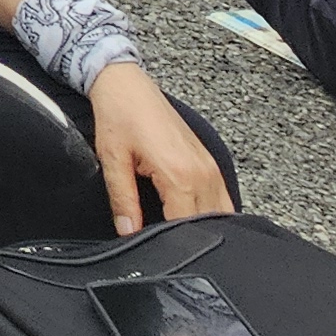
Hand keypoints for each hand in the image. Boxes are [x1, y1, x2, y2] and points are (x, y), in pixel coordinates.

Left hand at [87, 62, 233, 232]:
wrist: (127, 84)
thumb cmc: (119, 115)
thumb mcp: (113, 160)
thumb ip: (123, 200)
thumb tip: (128, 232)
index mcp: (180, 174)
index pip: (186, 227)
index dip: (171, 244)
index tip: (155, 251)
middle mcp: (203, 172)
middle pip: (209, 225)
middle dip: (189, 239)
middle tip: (166, 247)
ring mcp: (210, 166)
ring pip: (221, 214)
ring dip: (205, 228)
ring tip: (180, 236)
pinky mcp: (209, 161)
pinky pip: (221, 198)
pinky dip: (212, 213)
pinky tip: (192, 219)